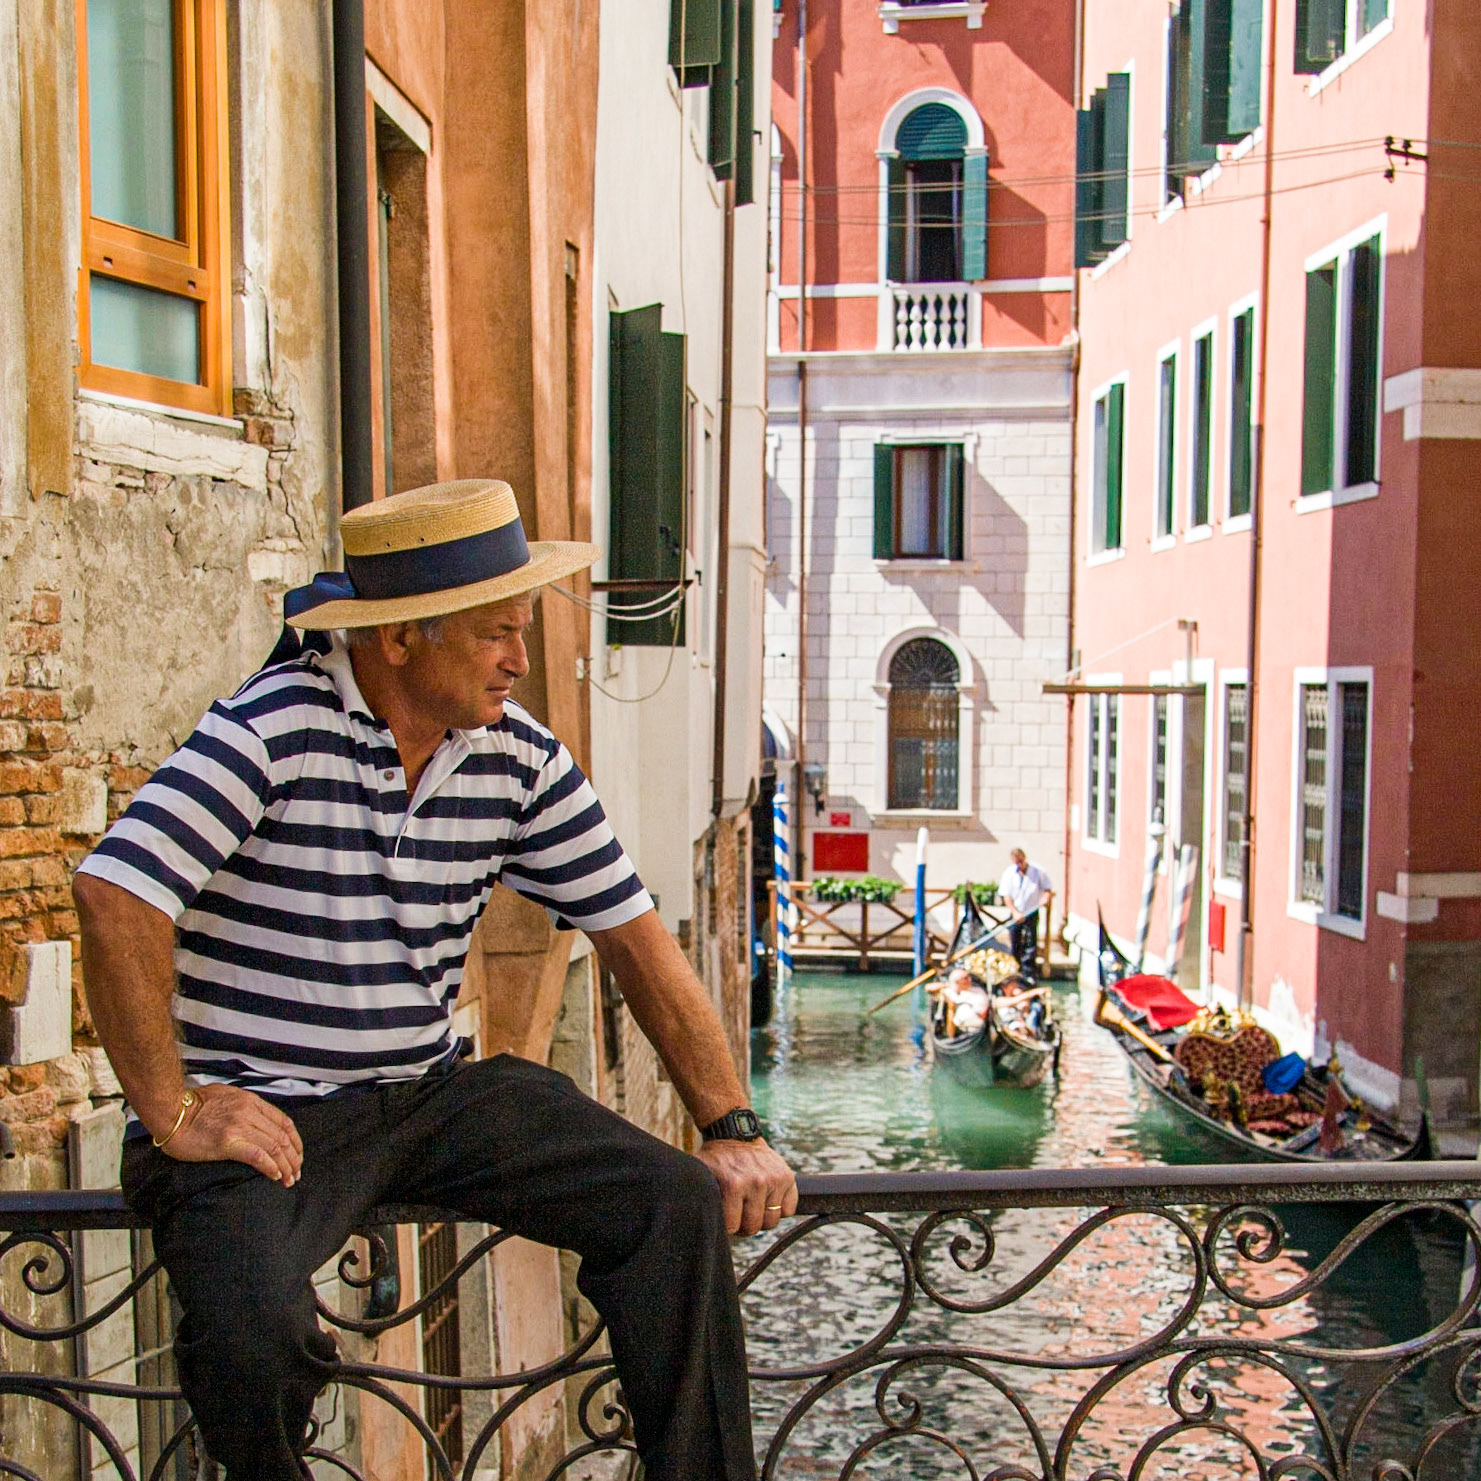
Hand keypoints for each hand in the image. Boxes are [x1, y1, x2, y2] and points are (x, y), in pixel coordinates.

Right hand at [158, 1083, 304, 1186]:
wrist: (170, 1111)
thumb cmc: (192, 1105)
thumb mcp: (226, 1096)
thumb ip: (244, 1106)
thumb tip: (256, 1120)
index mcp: (251, 1101)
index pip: (284, 1122)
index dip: (295, 1141)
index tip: (298, 1155)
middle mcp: (249, 1112)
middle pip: (282, 1137)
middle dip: (293, 1157)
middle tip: (296, 1173)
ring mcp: (239, 1126)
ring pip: (274, 1147)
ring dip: (285, 1166)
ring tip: (289, 1180)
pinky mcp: (227, 1142)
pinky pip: (257, 1156)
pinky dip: (270, 1167)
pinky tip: (275, 1176)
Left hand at [697, 1137, 797, 1235]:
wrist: (736, 1134)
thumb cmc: (717, 1160)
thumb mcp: (703, 1176)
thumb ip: (699, 1198)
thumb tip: (695, 1222)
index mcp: (733, 1184)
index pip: (733, 1227)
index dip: (728, 1225)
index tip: (726, 1216)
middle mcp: (757, 1182)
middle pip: (754, 1227)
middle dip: (744, 1224)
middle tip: (739, 1213)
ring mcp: (774, 1179)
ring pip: (772, 1221)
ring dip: (762, 1216)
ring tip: (752, 1204)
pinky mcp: (787, 1176)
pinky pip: (789, 1209)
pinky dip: (780, 1208)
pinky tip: (767, 1198)